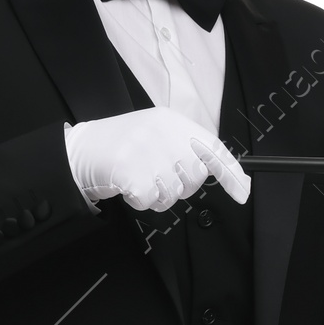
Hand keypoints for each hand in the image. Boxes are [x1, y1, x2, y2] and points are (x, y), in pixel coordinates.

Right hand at [64, 109, 250, 214]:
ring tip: (136, 176)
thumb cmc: (121, 145)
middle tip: (155, 174)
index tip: (243, 193)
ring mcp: (148, 153)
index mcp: (171, 122)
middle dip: (179, 186)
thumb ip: (184, 147)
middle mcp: (163, 134)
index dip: (231, 172)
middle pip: (194, 178)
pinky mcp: (134, 174)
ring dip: (156, 195)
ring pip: (172, 194)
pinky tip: (126, 186)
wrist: (80, 148)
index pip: (212, 147)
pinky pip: (151, 202)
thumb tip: (214, 170)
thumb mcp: (155, 134)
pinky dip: (139, 201)